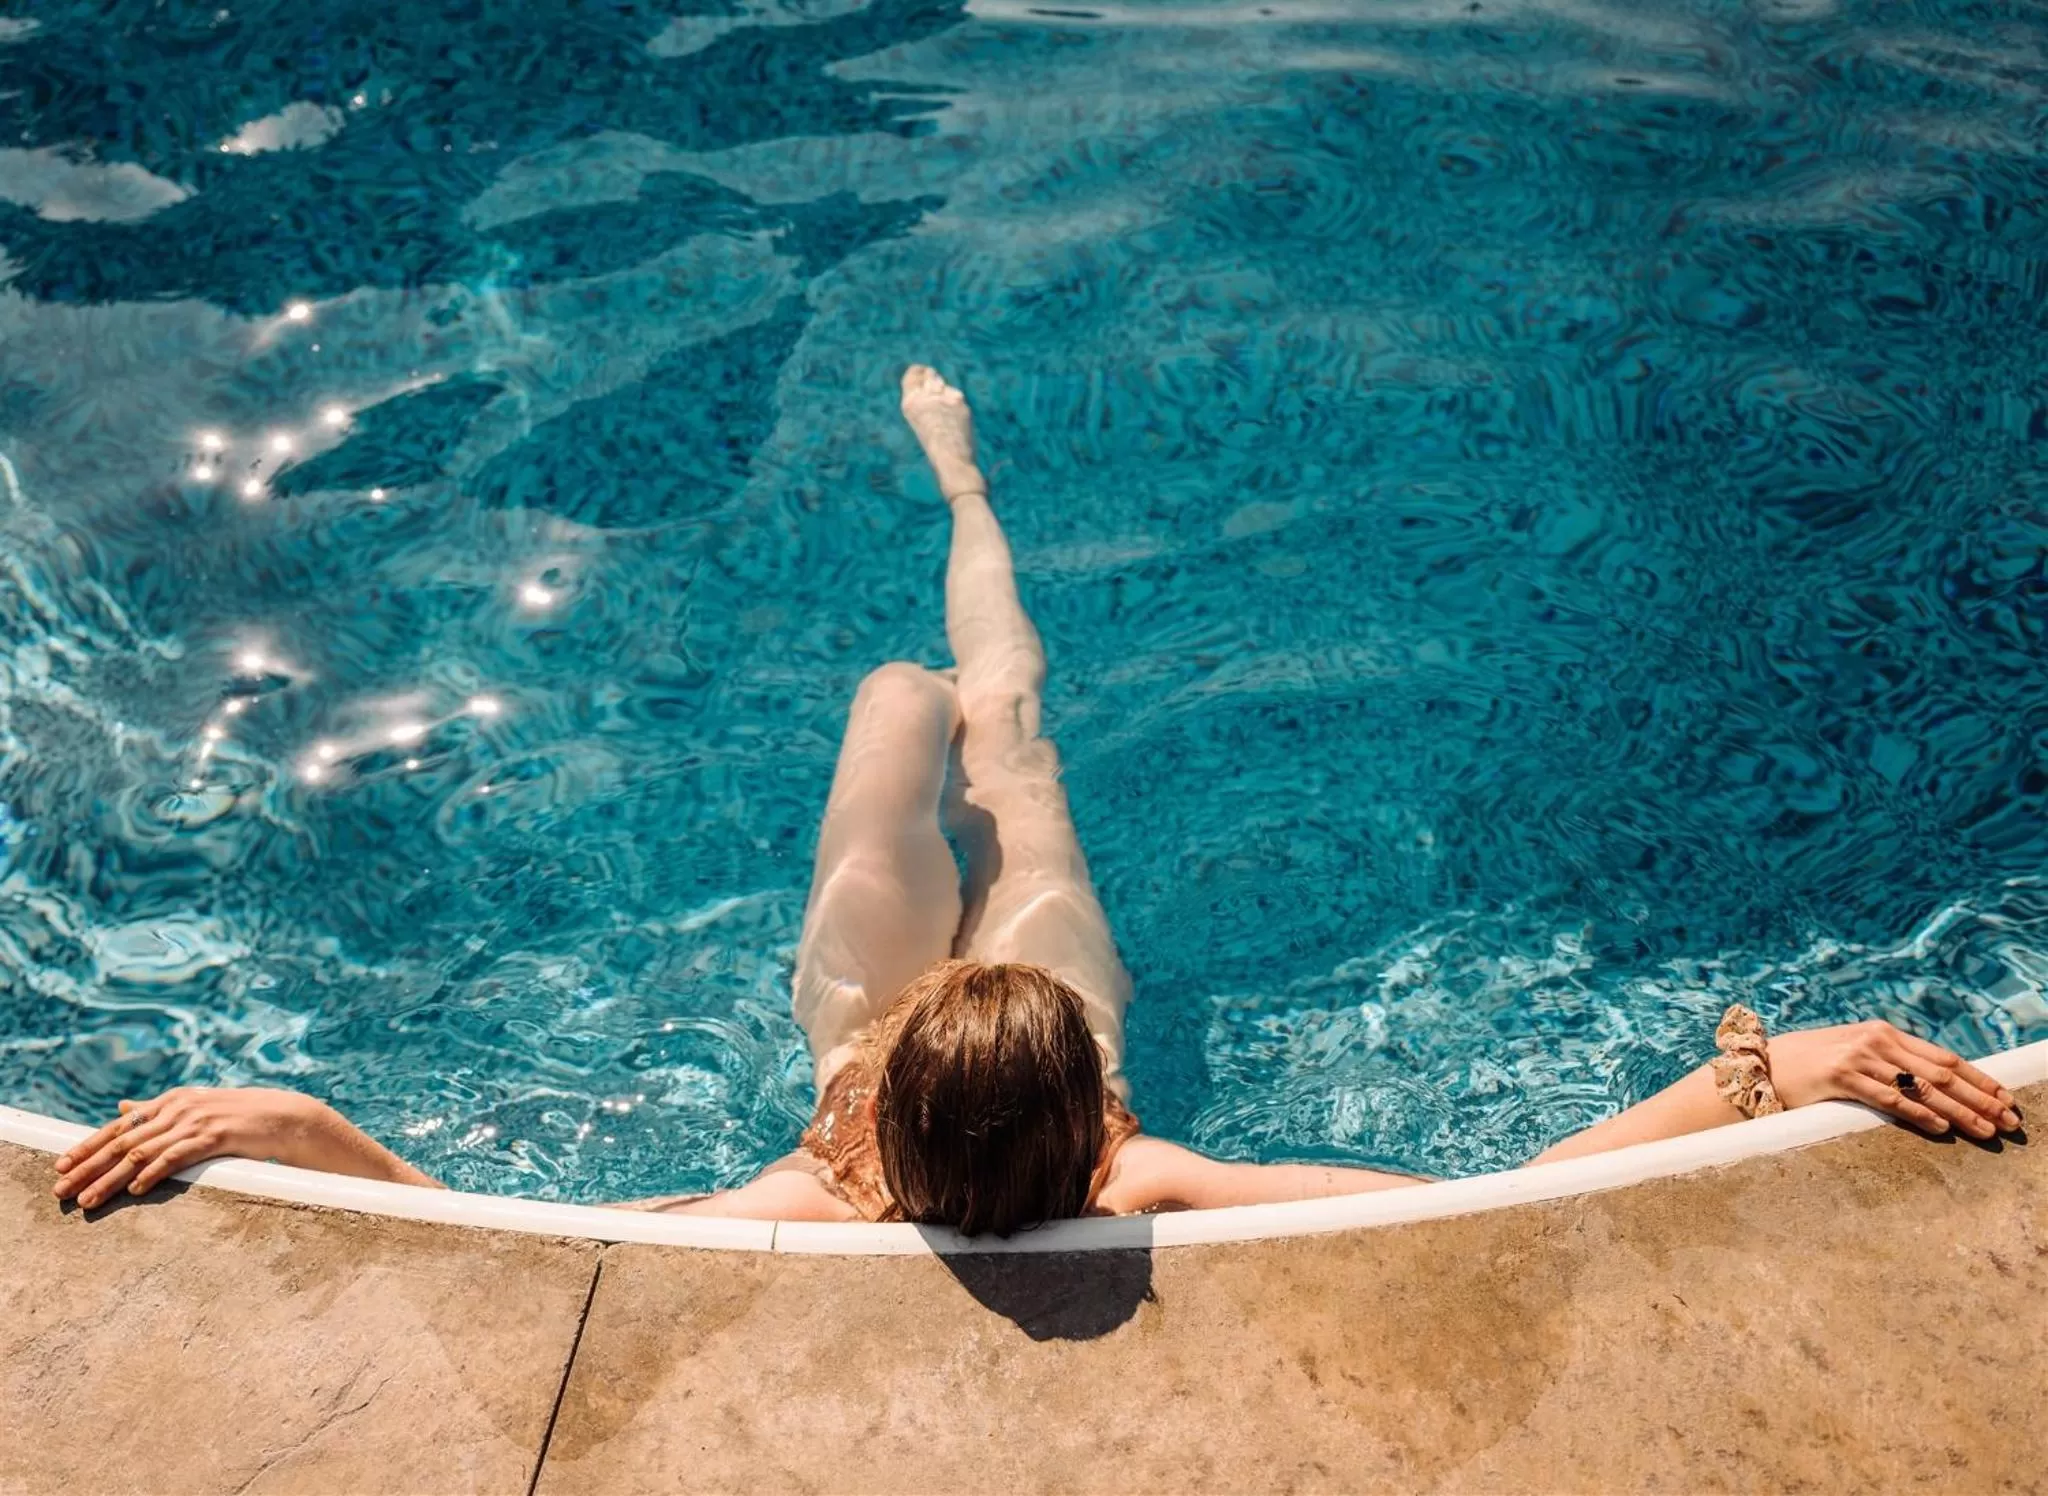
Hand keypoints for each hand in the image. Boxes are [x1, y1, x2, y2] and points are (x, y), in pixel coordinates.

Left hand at [51, 1087, 330, 1207]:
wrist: (286, 1117)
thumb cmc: (239, 1117)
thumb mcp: (194, 1108)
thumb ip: (156, 1111)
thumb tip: (122, 1107)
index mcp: (170, 1101)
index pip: (118, 1126)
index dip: (87, 1146)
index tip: (61, 1164)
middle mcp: (178, 1108)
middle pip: (122, 1141)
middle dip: (88, 1166)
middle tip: (61, 1188)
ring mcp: (196, 1121)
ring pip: (141, 1153)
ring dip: (111, 1179)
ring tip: (88, 1200)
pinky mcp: (215, 1136)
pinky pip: (177, 1157)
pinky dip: (154, 1173)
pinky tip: (137, 1190)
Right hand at [1767, 1020, 2021, 1139]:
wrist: (1763, 1064)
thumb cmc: (1812, 1064)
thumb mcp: (1855, 1054)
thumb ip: (1890, 1062)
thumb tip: (1932, 1083)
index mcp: (1885, 1033)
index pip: (1944, 1057)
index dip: (1980, 1078)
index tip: (2007, 1098)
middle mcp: (1877, 1040)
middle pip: (1942, 1073)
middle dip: (1981, 1098)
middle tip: (2009, 1121)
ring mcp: (1859, 1057)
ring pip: (1923, 1087)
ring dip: (1960, 1111)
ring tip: (1986, 1131)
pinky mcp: (1841, 1076)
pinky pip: (1889, 1098)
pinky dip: (1918, 1113)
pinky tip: (1941, 1127)